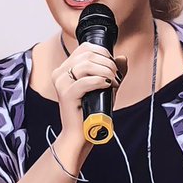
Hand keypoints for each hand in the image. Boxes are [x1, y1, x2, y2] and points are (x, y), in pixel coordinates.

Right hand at [52, 43, 119, 160]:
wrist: (81, 135)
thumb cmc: (92, 111)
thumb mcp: (105, 87)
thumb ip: (113, 71)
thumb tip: (122, 57)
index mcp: (65, 68)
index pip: (85, 48)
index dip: (103, 53)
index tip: (113, 67)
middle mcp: (60, 72)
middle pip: (87, 54)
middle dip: (108, 63)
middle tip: (116, 77)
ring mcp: (61, 83)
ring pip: (86, 65)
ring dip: (106, 71)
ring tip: (113, 82)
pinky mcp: (66, 94)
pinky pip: (85, 81)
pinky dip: (100, 81)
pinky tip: (107, 86)